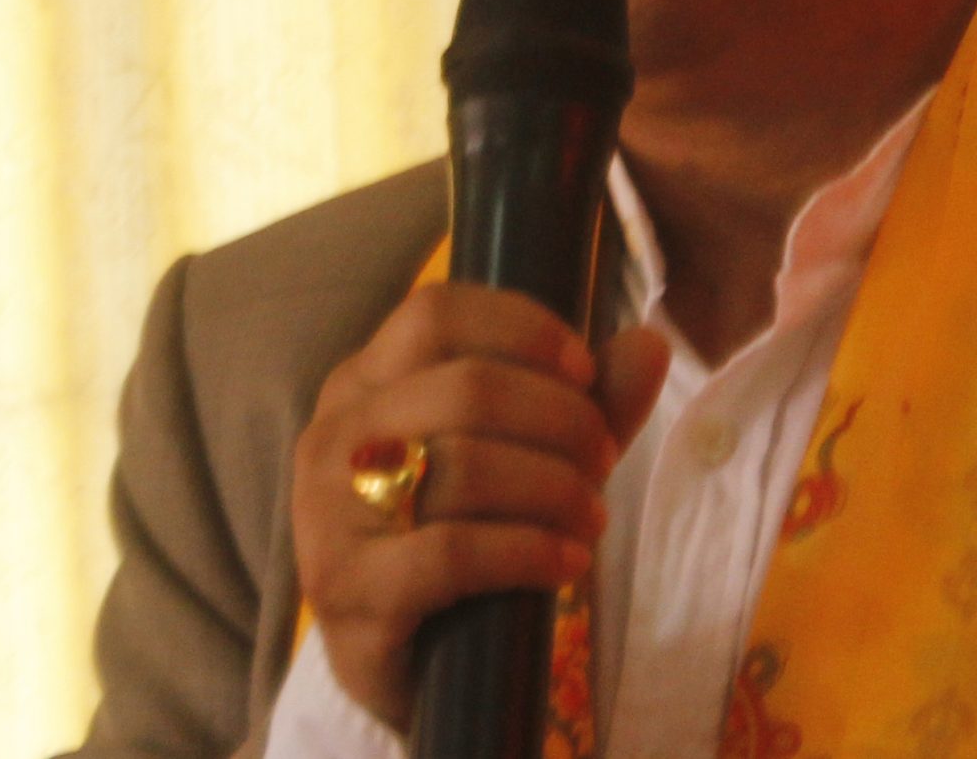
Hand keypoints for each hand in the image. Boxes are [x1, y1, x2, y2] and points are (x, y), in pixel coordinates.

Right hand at [292, 282, 670, 730]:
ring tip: (592, 518)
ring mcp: (326, 510)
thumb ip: (588, 402)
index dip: (524, 330)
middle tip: (603, 461)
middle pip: (467, 387)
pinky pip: (452, 551)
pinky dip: (529, 551)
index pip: (436, 313)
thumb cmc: (463, 536)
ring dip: (556, 489)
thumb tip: (650, 343)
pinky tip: (568, 564)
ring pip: (465, 466)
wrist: (409, 664)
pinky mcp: (343, 587)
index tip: (586, 370)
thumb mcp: (531, 457)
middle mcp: (334, 432)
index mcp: (364, 381)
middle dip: (562, 421)